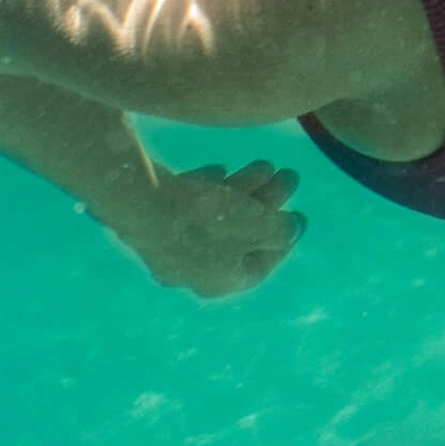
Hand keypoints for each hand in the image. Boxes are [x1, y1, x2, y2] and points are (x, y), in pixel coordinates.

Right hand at [119, 161, 306, 298]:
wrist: (143, 201)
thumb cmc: (210, 219)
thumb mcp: (260, 226)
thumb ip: (281, 230)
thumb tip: (291, 230)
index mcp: (220, 281)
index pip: (259, 267)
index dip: (284, 240)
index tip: (300, 215)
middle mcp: (192, 271)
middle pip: (239, 238)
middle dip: (266, 207)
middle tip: (289, 176)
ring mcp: (168, 248)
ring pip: (216, 219)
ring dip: (245, 192)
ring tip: (267, 164)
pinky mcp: (151, 221)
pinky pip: (189, 207)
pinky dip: (211, 190)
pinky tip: (220, 170)